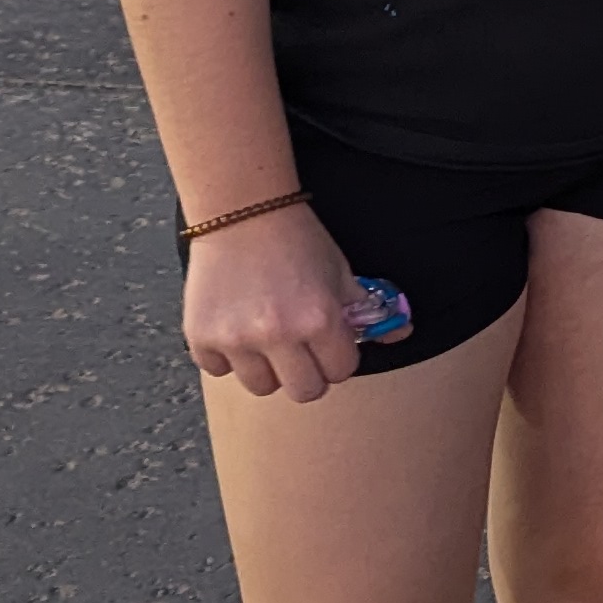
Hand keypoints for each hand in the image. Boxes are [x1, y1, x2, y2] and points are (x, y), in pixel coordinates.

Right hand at [182, 202, 366, 402]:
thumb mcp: (340, 271)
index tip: (329, 342)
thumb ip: (368, 309)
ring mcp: (236, 338)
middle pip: (303, 392)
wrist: (241, 211)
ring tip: (265, 335)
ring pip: (260, 386)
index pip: (341, 372)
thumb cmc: (297, 240)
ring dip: (266, 368)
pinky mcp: (201, 336)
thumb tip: (401, 334)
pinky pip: (218, 370)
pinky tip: (234, 325)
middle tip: (300, 350)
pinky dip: (226, 355)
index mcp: (319, 319)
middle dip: (308, 373)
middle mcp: (277, 334)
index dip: (338, 356)